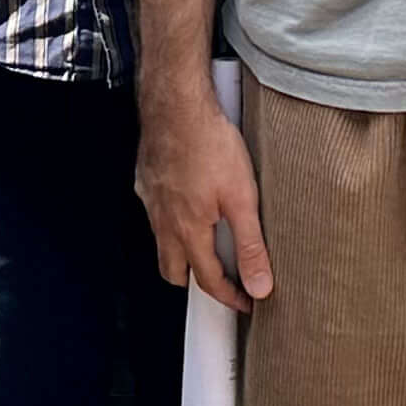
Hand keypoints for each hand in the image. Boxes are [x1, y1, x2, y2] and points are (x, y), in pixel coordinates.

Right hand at [136, 82, 271, 310]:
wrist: (176, 104)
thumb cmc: (209, 143)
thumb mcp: (242, 197)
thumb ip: (250, 245)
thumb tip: (260, 284)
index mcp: (188, 232)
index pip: (208, 281)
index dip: (230, 297)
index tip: (246, 302)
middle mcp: (163, 222)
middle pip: (173, 271)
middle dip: (197, 280)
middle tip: (222, 277)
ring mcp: (151, 201)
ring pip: (161, 242)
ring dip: (183, 250)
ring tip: (208, 239)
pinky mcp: (145, 180)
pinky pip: (154, 212)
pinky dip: (170, 219)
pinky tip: (188, 201)